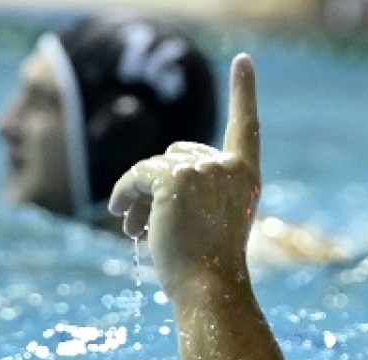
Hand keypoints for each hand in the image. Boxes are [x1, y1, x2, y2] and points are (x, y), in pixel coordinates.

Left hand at [108, 54, 260, 298]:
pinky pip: (137, 175)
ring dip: (138, 196)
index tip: (244, 61)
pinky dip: (123, 194)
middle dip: (158, 183)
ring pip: (154, 167)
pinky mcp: (176, 177)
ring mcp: (204, 169)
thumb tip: (140, 186)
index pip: (246, 127)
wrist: (209, 290)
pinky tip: (121, 216)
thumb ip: (192, 192)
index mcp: (247, 178)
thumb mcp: (208, 222)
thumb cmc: (206, 267)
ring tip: (134, 229)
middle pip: (179, 153)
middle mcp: (229, 167)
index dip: (245, 92)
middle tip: (142, 222)